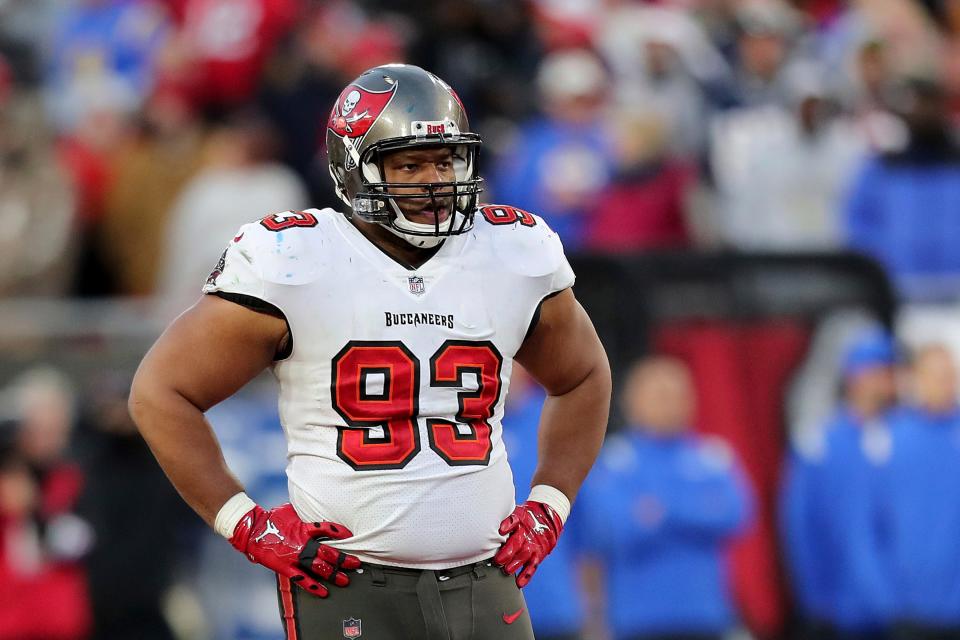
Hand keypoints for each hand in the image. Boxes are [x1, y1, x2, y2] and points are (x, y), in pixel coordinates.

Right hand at [229, 503, 360, 596]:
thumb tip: (314, 504)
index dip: (340, 533)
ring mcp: (295, 556)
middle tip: (355, 563)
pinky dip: (313, 586)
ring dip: (333, 574)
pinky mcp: (286, 567)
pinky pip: (302, 578)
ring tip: (345, 580)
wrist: (252, 529)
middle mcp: (302, 543)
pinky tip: (323, 592)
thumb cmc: (271, 518)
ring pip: (319, 567)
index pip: (327, 529)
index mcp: (304, 527)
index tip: (350, 536)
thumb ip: (303, 513)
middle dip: (343, 559)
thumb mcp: (290, 511)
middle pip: (328, 552)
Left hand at [494, 501, 562, 587]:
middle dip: (508, 551)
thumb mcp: (517, 513)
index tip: (501, 529)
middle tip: (498, 560)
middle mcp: (526, 532)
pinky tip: (520, 582)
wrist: (547, 517)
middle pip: (517, 541)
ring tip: (507, 570)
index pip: (513, 520)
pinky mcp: (538, 554)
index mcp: (520, 519)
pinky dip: (526, 575)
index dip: (508, 525)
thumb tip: (488, 526)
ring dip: (516, 563)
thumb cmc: (525, 517)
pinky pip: (532, 565)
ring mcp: (533, 544)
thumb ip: (505, 520)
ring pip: (524, 555)